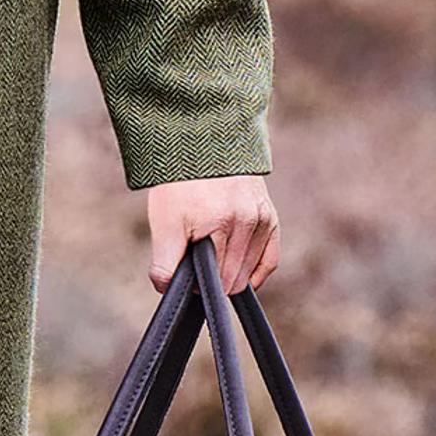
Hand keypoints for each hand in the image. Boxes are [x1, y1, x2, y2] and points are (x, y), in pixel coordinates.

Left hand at [145, 175, 278, 295]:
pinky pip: (269, 261)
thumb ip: (165, 262)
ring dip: (230, 273)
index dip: (197, 284)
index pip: (215, 281)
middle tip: (195, 261)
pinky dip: (253, 271)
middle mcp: (248, 221)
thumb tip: (167, 289)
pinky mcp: (271, 218)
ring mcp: (263, 219)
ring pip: (249, 273)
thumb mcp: (164, 221)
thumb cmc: (180, 184)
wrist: (202, 146)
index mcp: (221, 222)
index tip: (186, 271)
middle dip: (213, 279)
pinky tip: (237, 270)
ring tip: (211, 254)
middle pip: (233, 280)